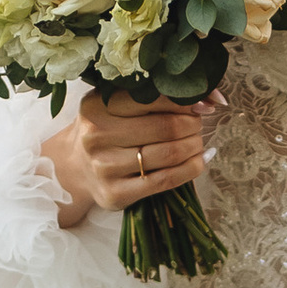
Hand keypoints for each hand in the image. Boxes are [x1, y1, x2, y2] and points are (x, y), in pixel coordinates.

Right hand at [45, 88, 220, 223]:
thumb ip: (156, 94)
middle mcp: (98, 136)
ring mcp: (105, 167)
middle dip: (192, 125)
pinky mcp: (116, 193)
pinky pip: (165, 181)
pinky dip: (191, 169)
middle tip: (197, 124)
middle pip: (166, 127)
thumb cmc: (105, 128)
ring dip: (194, 146)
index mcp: (98, 106)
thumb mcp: (117, 103)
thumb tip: (212, 97)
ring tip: (196, 142)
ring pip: (169, 154)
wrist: (74, 167)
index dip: (186, 100)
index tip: (202, 104)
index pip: (153, 98)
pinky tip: (199, 161)